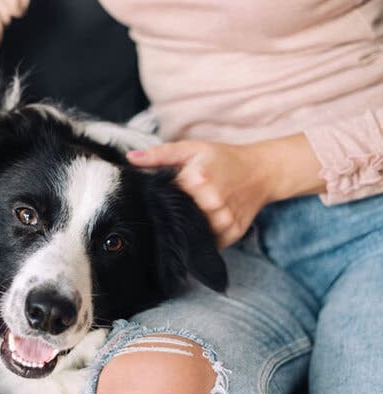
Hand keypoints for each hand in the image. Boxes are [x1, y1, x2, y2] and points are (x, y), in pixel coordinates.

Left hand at [127, 135, 323, 247]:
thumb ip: (159, 155)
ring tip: (188, 216)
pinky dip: (203, 237)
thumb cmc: (222, 158)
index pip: (164, 198)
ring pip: (192, 233)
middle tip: (174, 208)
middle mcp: (212, 202)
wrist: (262, 170)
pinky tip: (202, 225)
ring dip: (187, 228)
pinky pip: (208, 243)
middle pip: (177, 218)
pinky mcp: (233, 233)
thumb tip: (130, 158)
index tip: (156, 199)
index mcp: (197, 179)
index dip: (158, 199)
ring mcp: (224, 220)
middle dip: (172, 214)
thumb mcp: (190, 149)